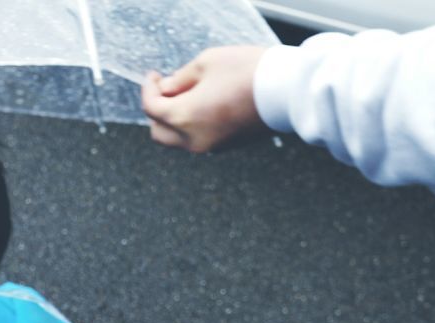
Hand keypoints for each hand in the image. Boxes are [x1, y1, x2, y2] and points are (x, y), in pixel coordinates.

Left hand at [141, 45, 270, 152]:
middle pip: (159, 133)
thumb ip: (179, 79)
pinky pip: (198, 140)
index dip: (148, 89)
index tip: (155, 76)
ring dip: (175, 120)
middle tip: (168, 89)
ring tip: (190, 94)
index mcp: (184, 117)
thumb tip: (166, 89)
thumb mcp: (206, 63)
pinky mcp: (226, 147)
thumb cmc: (247, 71)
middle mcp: (193, 139)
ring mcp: (211, 146)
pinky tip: (206, 105)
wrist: (286, 91)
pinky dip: (193, 126)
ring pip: (178, 140)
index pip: (151, 109)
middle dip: (157, 111)